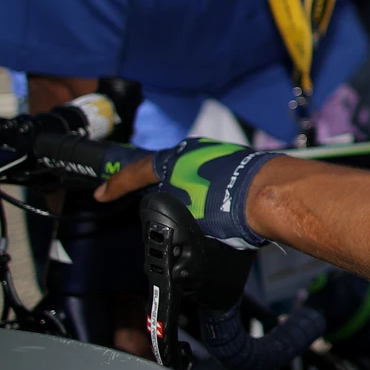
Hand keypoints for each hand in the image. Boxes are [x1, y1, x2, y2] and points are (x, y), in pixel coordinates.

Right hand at [95, 138, 276, 247]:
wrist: (268, 195)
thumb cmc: (222, 204)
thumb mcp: (179, 211)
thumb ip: (165, 210)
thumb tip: (168, 219)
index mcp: (172, 158)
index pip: (135, 172)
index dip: (116, 186)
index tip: (101, 194)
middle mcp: (195, 150)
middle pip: (166, 170)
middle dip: (158, 188)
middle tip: (151, 205)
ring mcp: (220, 154)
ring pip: (193, 176)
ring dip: (188, 194)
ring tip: (190, 215)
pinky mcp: (241, 164)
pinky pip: (215, 180)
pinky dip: (210, 195)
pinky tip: (215, 211)